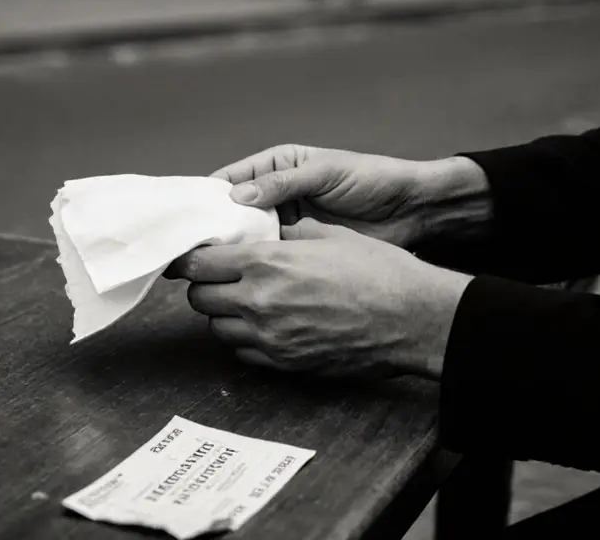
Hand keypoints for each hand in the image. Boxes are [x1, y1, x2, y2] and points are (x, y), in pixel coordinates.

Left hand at [164, 218, 472, 378]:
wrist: (411, 318)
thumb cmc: (377, 272)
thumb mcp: (328, 235)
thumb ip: (286, 236)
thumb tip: (266, 236)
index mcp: (266, 263)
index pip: (199, 263)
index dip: (188, 259)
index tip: (187, 257)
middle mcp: (259, 302)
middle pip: (198, 298)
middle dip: (203, 286)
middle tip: (219, 278)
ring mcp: (270, 338)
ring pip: (217, 329)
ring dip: (223, 314)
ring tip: (244, 301)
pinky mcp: (284, 363)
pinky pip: (243, 353)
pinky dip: (244, 339)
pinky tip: (264, 325)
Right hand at [211, 144, 490, 249]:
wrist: (411, 210)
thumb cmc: (371, 179)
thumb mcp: (325, 173)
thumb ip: (283, 183)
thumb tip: (236, 195)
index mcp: (275, 167)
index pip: (229, 181)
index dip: (206, 198)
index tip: (185, 216)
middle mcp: (273, 195)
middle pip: (230, 214)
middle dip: (212, 230)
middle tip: (188, 250)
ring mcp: (284, 225)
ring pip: (245, 239)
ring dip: (230, 252)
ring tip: (205, 269)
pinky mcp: (298, 251)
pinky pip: (268, 259)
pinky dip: (254, 268)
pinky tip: (240, 280)